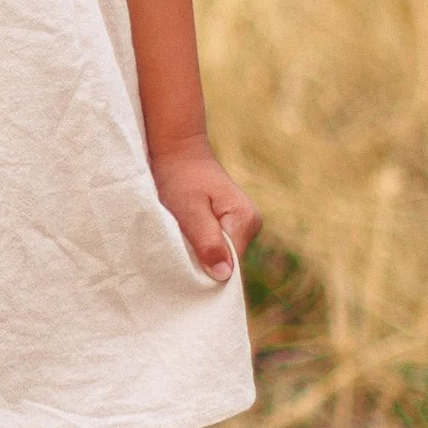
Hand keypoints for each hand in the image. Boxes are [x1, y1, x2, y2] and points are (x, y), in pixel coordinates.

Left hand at [153, 140, 258, 282]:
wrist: (177, 152)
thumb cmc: (179, 177)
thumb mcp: (188, 211)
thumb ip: (207, 241)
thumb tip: (224, 274)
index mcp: (245, 219)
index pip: (231, 265)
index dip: (207, 273)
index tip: (183, 271)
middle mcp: (250, 223)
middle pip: (228, 261)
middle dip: (203, 264)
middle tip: (176, 256)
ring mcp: (243, 223)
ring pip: (222, 254)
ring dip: (200, 254)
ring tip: (179, 242)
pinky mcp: (231, 222)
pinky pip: (217, 244)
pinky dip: (200, 245)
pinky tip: (185, 237)